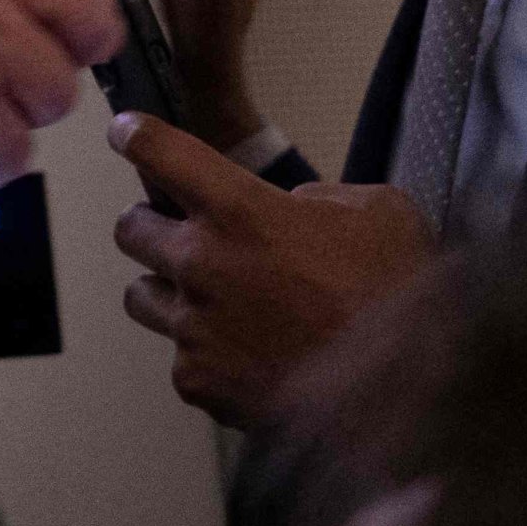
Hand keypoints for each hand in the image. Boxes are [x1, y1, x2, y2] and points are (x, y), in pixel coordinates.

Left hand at [109, 112, 435, 427]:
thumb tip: (295, 209)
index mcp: (240, 210)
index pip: (158, 152)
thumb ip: (322, 198)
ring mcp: (192, 327)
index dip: (136, 136)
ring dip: (167, 290)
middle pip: (129, 228)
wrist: (398, 391)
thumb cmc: (394, 297)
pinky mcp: (195, 380)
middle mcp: (201, 264)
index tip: (127, 134)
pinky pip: (180, 357)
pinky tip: (248, 356)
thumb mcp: (378, 212)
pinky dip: (205, 353)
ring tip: (212, 300)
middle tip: (180, 232)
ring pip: (141, 296)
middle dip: (150, 224)